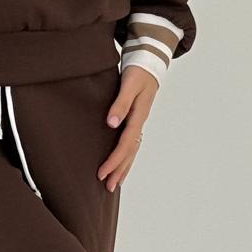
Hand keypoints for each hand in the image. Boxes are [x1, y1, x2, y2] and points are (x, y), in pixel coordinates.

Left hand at [98, 69, 158, 190]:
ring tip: (114, 184)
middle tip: (107, 187)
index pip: (125, 144)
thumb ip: (120, 103)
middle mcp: (139, 122)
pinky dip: (127, 157)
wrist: (149, 64)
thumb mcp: (129, 85)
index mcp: (138, 116)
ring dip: (123, 167)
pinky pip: (132, 143)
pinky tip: (121, 164)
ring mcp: (138, 122)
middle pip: (130, 152)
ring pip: (132, 150)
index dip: (114, 160)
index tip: (102, 173)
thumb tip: (111, 124)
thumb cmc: (138, 72)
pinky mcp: (135, 120)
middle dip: (119, 170)